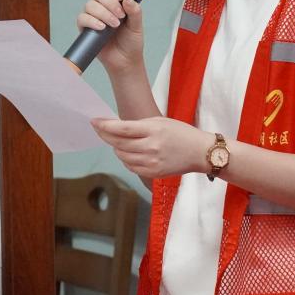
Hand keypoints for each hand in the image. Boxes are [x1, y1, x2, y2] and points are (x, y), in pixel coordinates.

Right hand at [75, 0, 143, 74]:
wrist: (125, 61)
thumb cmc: (131, 42)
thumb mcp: (137, 25)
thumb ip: (135, 11)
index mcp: (116, 1)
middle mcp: (103, 6)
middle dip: (110, 2)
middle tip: (120, 15)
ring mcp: (93, 16)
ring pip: (90, 4)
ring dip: (103, 13)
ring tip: (115, 25)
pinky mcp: (85, 28)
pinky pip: (82, 18)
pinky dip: (92, 21)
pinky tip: (102, 28)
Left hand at [91, 116, 212, 178]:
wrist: (200, 152)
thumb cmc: (182, 133)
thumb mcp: (161, 121)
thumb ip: (139, 125)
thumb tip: (117, 128)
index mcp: (153, 130)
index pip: (122, 129)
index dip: (105, 126)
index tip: (94, 121)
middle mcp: (151, 147)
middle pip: (118, 143)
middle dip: (105, 135)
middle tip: (98, 129)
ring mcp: (151, 162)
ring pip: (122, 156)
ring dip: (115, 148)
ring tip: (117, 141)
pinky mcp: (152, 173)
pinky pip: (130, 166)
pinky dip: (125, 159)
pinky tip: (128, 153)